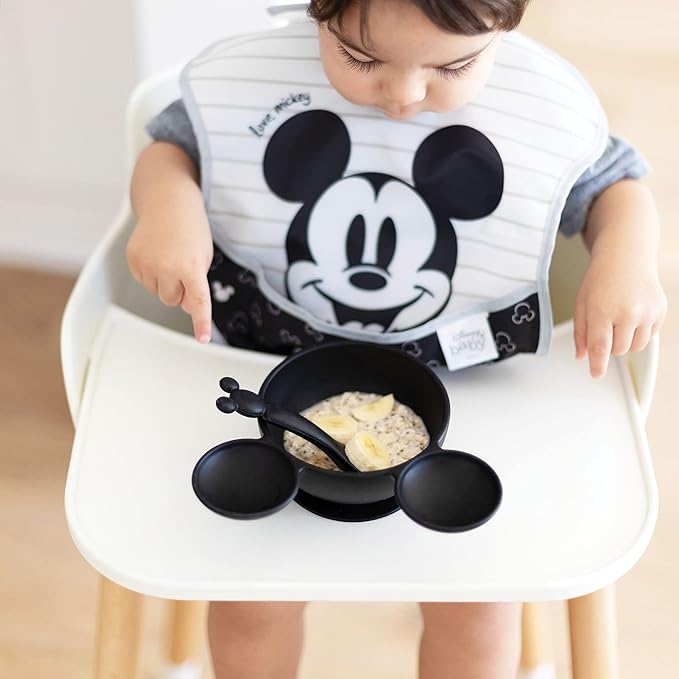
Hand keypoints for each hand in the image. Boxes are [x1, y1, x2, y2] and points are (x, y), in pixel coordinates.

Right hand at [126, 208, 213, 342]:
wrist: (167, 202)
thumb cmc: (191, 229)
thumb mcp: (203, 256)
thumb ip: (197, 284)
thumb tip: (185, 307)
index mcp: (190, 266)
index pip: (198, 301)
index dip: (200, 322)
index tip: (202, 339)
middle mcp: (167, 267)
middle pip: (172, 300)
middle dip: (179, 289)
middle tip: (182, 265)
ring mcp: (146, 264)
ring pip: (157, 292)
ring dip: (164, 281)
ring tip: (169, 255)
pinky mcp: (133, 260)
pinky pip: (143, 281)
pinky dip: (151, 273)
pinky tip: (157, 254)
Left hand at [574, 252, 666, 377]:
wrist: (625, 257)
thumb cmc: (601, 279)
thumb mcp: (581, 303)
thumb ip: (581, 332)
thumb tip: (583, 356)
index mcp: (602, 310)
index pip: (600, 348)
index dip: (598, 365)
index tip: (596, 374)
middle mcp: (627, 312)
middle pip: (618, 350)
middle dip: (610, 345)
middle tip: (606, 327)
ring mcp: (647, 312)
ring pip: (635, 346)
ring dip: (625, 341)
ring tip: (619, 320)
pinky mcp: (660, 311)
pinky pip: (649, 335)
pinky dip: (640, 331)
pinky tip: (632, 314)